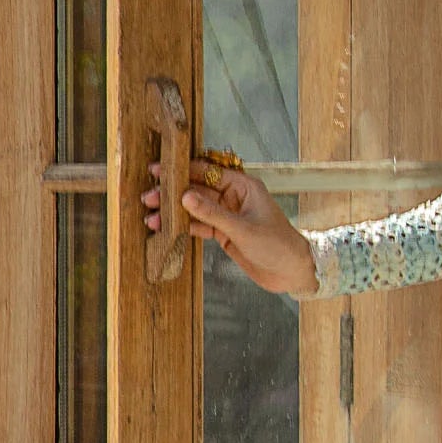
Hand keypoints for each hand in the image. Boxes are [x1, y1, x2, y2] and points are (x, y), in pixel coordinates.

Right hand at [142, 162, 317, 294]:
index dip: (183, 170)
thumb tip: (185, 196)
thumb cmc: (278, 245)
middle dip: (173, 193)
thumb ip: (214, 214)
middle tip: (149, 196)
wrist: (292, 272)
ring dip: (174, 212)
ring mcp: (228, 216)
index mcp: (243, 186)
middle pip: (198, 190)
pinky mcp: (225, 234)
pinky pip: (200, 226)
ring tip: (151, 215)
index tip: (159, 170)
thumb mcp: (243, 229)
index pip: (208, 172)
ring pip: (195, 209)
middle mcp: (234, 197)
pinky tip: (165, 228)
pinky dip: (183, 227)